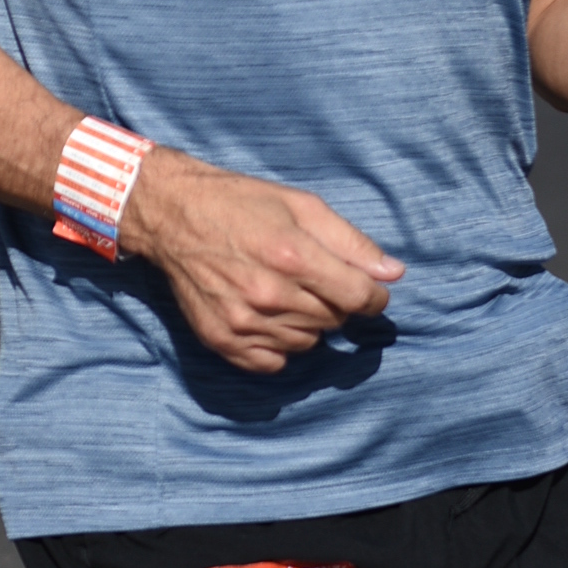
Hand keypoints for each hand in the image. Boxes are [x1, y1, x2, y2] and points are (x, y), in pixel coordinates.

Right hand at [121, 147, 403, 374]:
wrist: (172, 214)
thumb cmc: (240, 204)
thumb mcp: (301, 205)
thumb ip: (351, 242)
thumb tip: (394, 273)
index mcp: (292, 256)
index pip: (359, 298)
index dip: (373, 297)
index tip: (368, 290)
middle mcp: (268, 294)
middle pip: (334, 321)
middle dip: (335, 302)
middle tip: (313, 279)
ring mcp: (243, 322)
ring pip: (307, 343)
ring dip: (307, 323)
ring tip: (285, 293)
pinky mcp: (222, 340)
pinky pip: (273, 363)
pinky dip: (280, 345)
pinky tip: (269, 318)